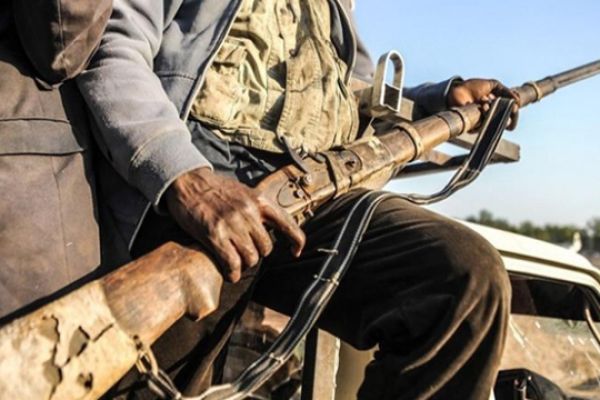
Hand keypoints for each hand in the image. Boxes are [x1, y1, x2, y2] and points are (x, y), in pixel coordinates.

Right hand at [165, 167, 304, 282]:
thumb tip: (269, 229)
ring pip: (251, 258)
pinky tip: (229, 273)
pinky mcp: (215, 234)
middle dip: (257, 254)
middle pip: (266, 248)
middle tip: (245, 253)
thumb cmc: (215, 189)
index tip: (295, 252)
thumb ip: (257, 209)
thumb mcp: (244, 192)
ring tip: (235, 262)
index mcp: (259, 201)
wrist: (188, 181)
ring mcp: (232, 224)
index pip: (287, 224)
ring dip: (244, 264)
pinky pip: (232, 263)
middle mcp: (249, 212)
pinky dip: (232, 273)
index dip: (296, 241)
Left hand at [447, 78, 520, 129]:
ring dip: (492, 109)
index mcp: (497, 109)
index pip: (511, 118)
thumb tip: (518, 101)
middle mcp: (491, 118)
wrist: (458, 89)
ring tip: (485, 99)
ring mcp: (482, 123)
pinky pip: (483, 123)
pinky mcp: (473, 126)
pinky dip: (484, 112)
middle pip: (506, 124)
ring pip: (495, 123)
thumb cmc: (474, 87)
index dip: (514, 114)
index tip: (515, 107)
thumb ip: (506, 91)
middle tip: (503, 104)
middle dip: (506, 113)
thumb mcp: (493, 85)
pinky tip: (481, 103)